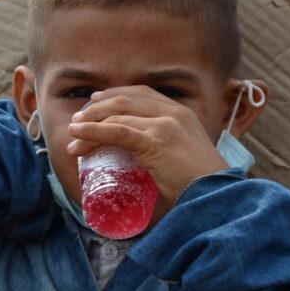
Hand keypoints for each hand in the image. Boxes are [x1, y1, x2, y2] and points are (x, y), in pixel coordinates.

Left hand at [66, 86, 228, 203]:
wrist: (216, 196)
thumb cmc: (200, 186)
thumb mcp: (183, 158)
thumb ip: (166, 153)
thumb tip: (142, 165)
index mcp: (183, 113)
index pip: (143, 93)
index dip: (115, 95)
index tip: (96, 101)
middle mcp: (174, 113)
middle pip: (125, 100)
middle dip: (97, 107)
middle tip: (78, 118)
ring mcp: (164, 125)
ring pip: (116, 115)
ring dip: (89, 123)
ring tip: (73, 133)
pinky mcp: (155, 141)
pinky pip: (115, 131)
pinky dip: (92, 132)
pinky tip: (77, 135)